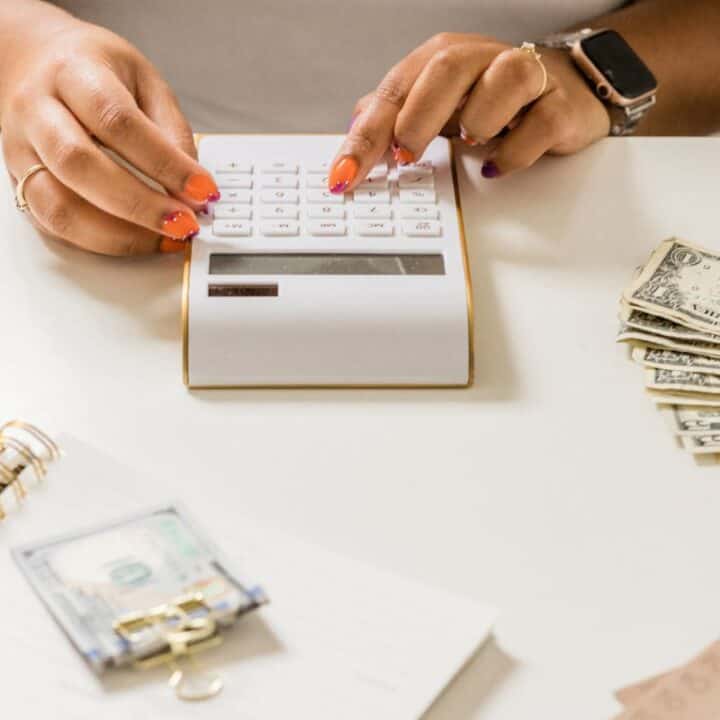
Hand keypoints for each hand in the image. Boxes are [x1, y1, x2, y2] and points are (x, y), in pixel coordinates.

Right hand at [0, 18, 218, 255]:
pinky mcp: (20, 184)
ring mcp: (21, 151)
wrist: (35, 63)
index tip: (203, 190)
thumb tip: (193, 188)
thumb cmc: (95, 72)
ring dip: (121, 235)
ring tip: (167, 238)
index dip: (165, 163)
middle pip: (79, 165)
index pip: (117, 121)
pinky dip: (103, 242)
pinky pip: (55, 226)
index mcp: (72, 73)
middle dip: (141, 205)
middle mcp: (36, 111)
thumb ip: (172, 131)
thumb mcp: (145, 81)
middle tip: (185, 223)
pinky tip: (140, 240)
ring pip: (59, 206)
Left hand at [328, 32, 610, 190]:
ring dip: (478, 118)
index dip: (366, 136)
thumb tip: (354, 134)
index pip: (395, 92)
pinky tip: (496, 163)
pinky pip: (539, 124)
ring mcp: (525, 79)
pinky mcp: (557, 107)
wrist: (562, 88)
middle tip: (407, 154)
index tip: (345, 175)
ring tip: (469, 143)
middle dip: (418, 118)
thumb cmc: (489, 97)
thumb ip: (394, 117)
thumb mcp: (434, 105)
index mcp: (442, 60)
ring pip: (504, 81)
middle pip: (445, 71)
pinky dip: (514, 150)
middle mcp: (481, 60)